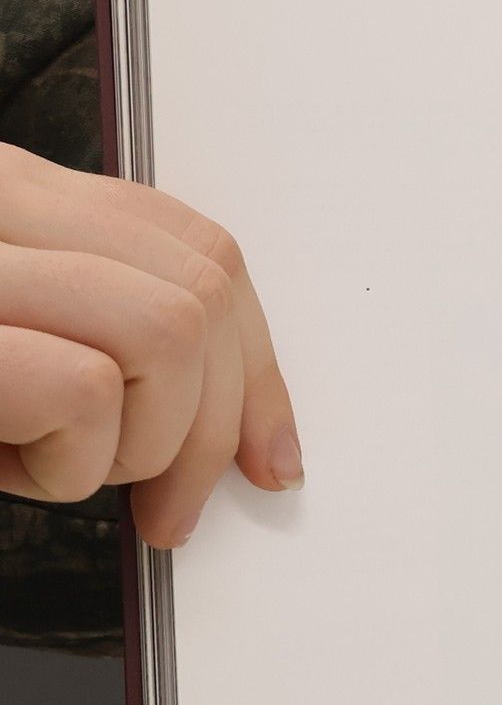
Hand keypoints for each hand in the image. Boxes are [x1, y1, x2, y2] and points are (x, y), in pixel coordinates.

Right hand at [0, 141, 300, 545]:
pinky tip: (13, 467)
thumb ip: (113, 338)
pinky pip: (85, 388)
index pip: (197, 247)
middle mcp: (2, 205)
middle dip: (215, 422)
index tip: (272, 458)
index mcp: (19, 197)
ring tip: (61, 469)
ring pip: (167, 331)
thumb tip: (257, 432)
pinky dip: (70, 465)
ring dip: (141, 444)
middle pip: (204, 290)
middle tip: (169, 507)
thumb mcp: (23, 345)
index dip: (256, 363)